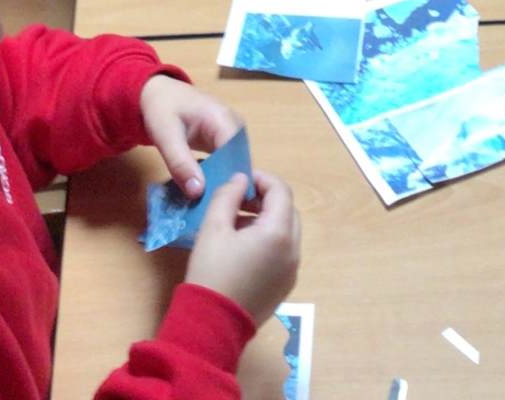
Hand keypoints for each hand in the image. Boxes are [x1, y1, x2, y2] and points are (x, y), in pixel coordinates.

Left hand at [139, 75, 242, 199]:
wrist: (157, 92)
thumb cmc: (160, 109)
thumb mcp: (165, 136)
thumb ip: (180, 164)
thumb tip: (198, 193)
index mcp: (224, 119)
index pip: (237, 157)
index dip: (230, 182)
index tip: (218, 206)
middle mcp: (235, 126)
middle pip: (239, 162)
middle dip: (226, 186)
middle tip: (213, 211)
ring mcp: (232, 133)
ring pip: (234, 165)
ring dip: (223, 183)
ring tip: (210, 206)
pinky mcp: (225, 141)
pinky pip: (227, 162)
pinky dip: (218, 176)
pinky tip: (207, 194)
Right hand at [185, 171, 300, 328]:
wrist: (212, 324)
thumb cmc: (211, 272)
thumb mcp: (213, 228)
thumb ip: (228, 196)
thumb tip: (241, 179)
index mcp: (279, 233)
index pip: (281, 191)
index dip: (262, 179)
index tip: (240, 181)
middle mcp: (293, 250)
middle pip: (288, 210)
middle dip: (267, 199)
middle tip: (239, 200)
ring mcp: (292, 270)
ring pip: (288, 232)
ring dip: (269, 220)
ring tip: (238, 224)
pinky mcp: (286, 286)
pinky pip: (284, 253)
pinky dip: (271, 241)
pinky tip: (244, 248)